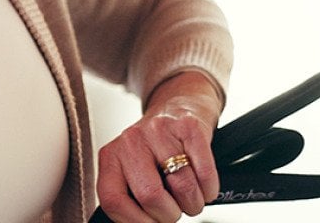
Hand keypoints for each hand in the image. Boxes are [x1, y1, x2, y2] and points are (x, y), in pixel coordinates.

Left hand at [95, 71, 223, 222]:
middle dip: (169, 215)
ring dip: (193, 204)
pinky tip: (204, 188)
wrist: (177, 108)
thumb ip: (130, 196)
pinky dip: (209, 190)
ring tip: (190, 199)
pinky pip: (205, 173)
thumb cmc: (154, 151)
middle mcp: (131, 141)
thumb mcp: (131, 171)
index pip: (113, 200)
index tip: (151, 221)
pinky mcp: (189, 127)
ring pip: (182, 188)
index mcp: (110, 156)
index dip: (136, 221)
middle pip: (150, 196)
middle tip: (174, 210)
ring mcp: (159, 131)